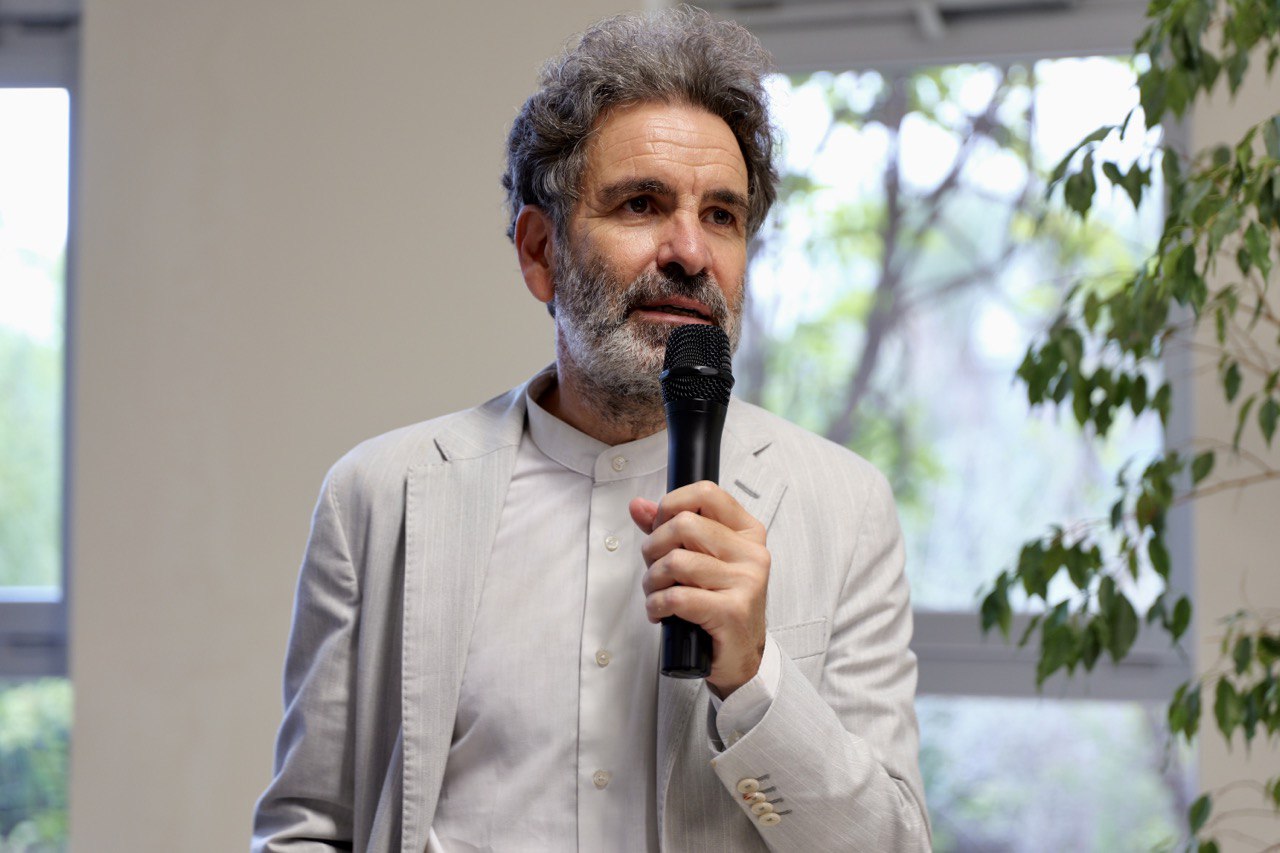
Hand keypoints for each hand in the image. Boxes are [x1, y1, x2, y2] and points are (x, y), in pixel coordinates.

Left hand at [629, 481, 769, 697]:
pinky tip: (660, 612)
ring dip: (652, 581)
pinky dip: (657, 604)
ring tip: (656, 593)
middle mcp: (751, 553)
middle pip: (684, 525)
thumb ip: (669, 529)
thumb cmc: (719, 604)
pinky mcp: (733, 611)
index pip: (706, 493)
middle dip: (654, 547)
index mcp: (747, 533)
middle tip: (653, 568)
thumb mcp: (698, 560)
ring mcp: (746, 582)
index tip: (659, 527)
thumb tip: (638, 505)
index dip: (671, 505)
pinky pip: (677, 596)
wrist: (740, 656)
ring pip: (676, 561)